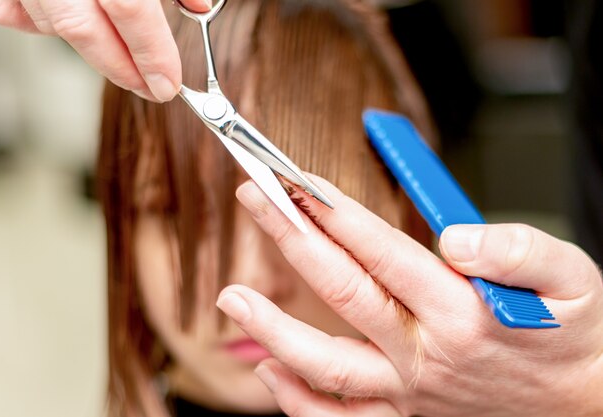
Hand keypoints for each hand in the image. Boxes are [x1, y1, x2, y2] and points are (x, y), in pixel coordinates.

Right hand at [0, 0, 209, 101]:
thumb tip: (199, 5)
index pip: (130, 10)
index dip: (152, 54)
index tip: (169, 84)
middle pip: (84, 26)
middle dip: (122, 67)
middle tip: (151, 87)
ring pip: (50, 19)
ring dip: (89, 49)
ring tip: (122, 64)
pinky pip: (9, 8)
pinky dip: (33, 23)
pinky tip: (60, 27)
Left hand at [216, 176, 602, 416]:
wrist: (585, 407)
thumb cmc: (574, 337)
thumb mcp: (573, 279)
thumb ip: (519, 250)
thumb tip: (455, 238)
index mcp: (462, 311)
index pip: (381, 250)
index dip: (333, 211)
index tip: (296, 180)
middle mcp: (426, 355)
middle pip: (342, 291)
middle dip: (290, 238)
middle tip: (252, 198)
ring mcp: (411, 394)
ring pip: (326, 366)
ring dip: (273, 330)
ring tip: (231, 296)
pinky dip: (297, 399)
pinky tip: (269, 369)